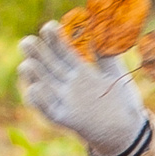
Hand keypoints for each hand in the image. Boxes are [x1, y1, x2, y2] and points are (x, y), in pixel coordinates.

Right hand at [17, 21, 151, 155]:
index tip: (49, 26)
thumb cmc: (121, 100)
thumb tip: (100, 28)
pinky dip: (41, 102)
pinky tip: (35, 89)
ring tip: (27, 64)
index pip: (63, 50)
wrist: (128, 129)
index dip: (54, 38)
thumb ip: (106, 53)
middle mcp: (68, 84)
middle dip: (36, 53)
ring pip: (44, 85)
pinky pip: (49, 110)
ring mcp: (65, 100)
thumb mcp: (115, 73)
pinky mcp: (65, 118)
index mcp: (79, 70)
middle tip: (27, 41)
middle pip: (47, 65)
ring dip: (33, 76)